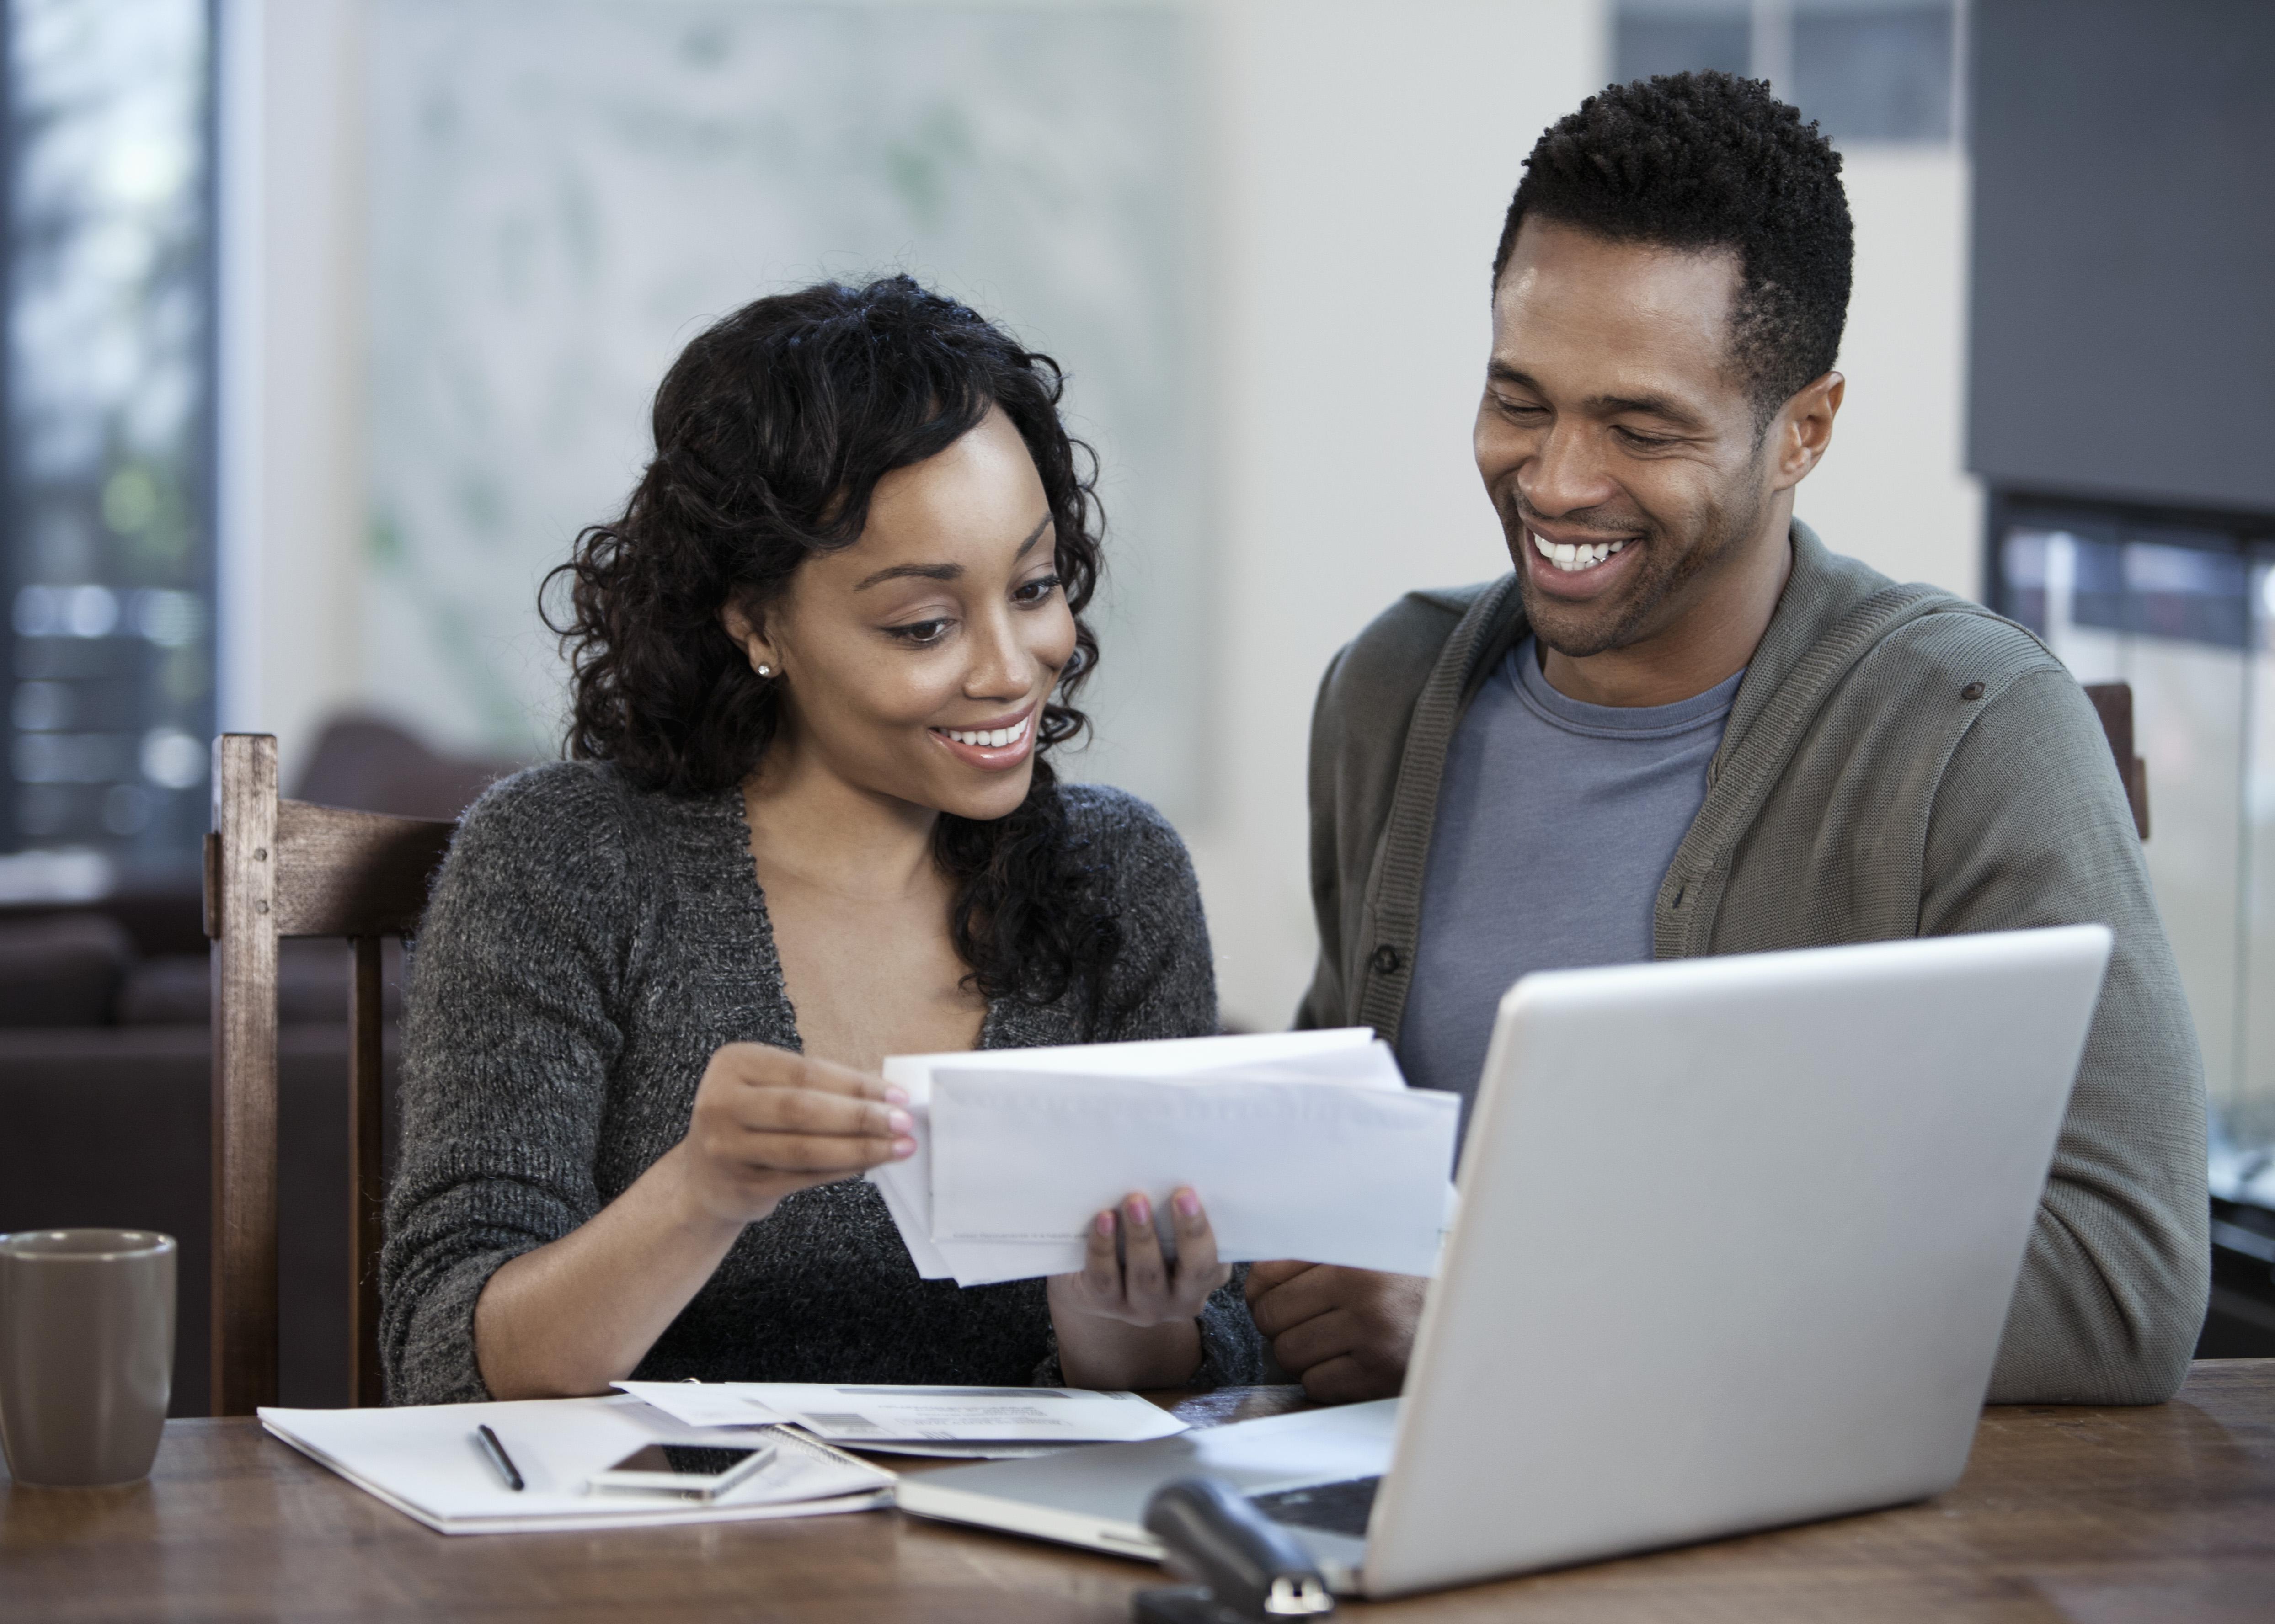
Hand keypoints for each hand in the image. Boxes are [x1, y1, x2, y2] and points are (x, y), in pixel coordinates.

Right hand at [673, 1042, 912, 1225]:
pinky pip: (802, 1177)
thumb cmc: (752, 1122)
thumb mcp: (770, 1089)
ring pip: (805, 1148)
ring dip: (860, 1148)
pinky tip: (868, 1164)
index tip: (897, 1095)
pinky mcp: (740, 1185)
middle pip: (804, 1109)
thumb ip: (818, 1086)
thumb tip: (886, 1093)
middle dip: (861, 1116)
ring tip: (898, 1147)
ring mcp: (725, 1147)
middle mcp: (721, 1103)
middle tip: (903, 1122)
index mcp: (733, 1063)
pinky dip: (841, 1170)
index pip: (806, 1072)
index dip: (855, 1085)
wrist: (705, 1177)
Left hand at [1047, 1189, 1230, 1389]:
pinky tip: (1103, 1219)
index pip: (1213, 1260)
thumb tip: (1184, 1171)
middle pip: (1192, 1271)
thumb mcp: (1174, 1234)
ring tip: (1135, 1201)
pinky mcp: (1105, 1304)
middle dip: (1188, 1232)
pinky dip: (1103, 1248)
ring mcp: (1143, 1306)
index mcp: (1206, 1278)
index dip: (1202, 1230)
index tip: (1189, 1194)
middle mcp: (1181, 1300)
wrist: (1101, 1281)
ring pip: (1146, 1277)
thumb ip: (1185, 1214)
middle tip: (1179, 1194)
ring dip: (1142, 1236)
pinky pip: (1105, 1279)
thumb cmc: (1152, 1242)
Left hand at [1245, 1262, 1425, 1402]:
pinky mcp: (1377, 1377)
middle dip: (1277, 1323)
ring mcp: (1371, 1340)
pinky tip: (1345, 1361)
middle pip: (1270, 1319)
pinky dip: (1322, 1378)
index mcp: (1352, 1258)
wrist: (1463, 1314)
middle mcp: (1362, 1296)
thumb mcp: (1363, 1251)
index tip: (1272, 1295)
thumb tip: (1256, 1278)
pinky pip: (1315, 1385)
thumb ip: (1313, 1255)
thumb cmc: (1403, 1280)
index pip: (1265, 1276)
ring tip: (1327, 1339)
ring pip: (1288, 1355)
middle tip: (1302, 1320)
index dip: (1260, 1291)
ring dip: (1299, 1353)